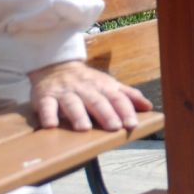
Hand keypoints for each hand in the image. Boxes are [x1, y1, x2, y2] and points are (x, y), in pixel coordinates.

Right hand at [28, 60, 151, 131]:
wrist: (55, 64)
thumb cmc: (87, 81)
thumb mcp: (109, 84)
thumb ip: (128, 96)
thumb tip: (148, 106)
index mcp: (102, 86)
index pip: (116, 98)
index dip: (125, 110)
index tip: (132, 124)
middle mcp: (85, 89)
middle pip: (96, 101)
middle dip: (106, 114)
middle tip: (114, 127)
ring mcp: (65, 93)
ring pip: (72, 103)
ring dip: (78, 115)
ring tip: (84, 128)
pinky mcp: (45, 97)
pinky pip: (46, 105)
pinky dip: (47, 115)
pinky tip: (51, 125)